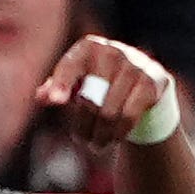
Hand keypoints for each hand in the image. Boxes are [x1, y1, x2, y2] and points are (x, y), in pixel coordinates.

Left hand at [35, 35, 172, 149]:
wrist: (142, 82)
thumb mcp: (73, 84)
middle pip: (89, 99)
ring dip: (100, 135)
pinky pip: (129, 115)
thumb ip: (54, 89)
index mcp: (87, 48)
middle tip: (81, 141)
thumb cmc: (96, 84)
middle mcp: (112, 52)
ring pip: (109, 112)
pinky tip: (113, 139)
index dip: (62, 84)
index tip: (55, 101)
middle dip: (82, 126)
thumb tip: (41, 96)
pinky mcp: (153, 81)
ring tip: (95, 145)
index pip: (70, 67)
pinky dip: (118, 132)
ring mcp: (135, 65)